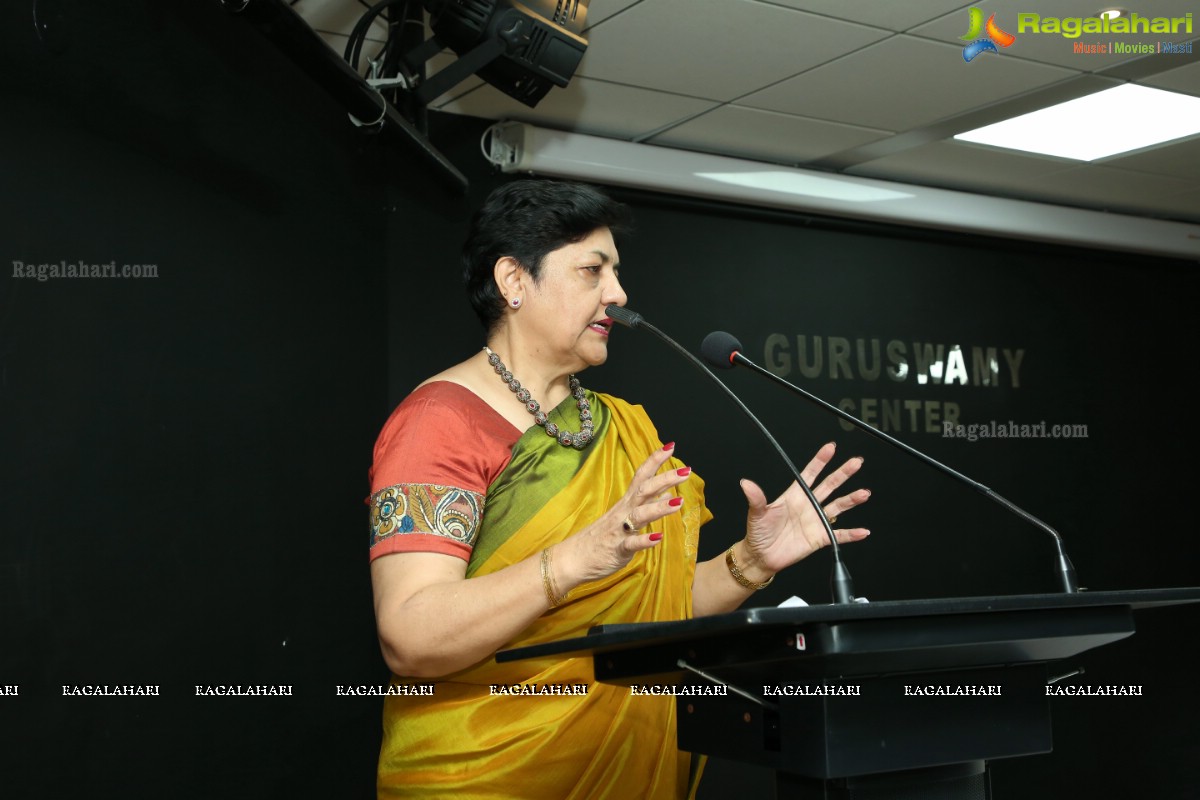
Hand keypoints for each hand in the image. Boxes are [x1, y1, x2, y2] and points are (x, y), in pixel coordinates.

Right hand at [558, 443, 690, 584]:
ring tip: (678, 502)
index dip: (655, 460)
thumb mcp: (625, 517)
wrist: (574, 558)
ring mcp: (620, 529)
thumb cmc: (602, 537)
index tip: (671, 446)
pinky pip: (631, 543)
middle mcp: (623, 512)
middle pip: (644, 490)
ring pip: (640, 515)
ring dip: (659, 507)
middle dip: (665, 479)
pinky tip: (658, 537)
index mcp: (626, 503)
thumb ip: (647, 504)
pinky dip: (644, 540)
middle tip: (686, 471)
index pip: (641, 476)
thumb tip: (669, 493)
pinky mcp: (618, 549)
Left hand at [739, 442, 870, 576]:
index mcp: (794, 495)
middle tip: (856, 462)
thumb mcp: (756, 513)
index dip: (820, 461)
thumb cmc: (758, 533)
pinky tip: (863, 531)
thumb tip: (746, 484)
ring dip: (851, 499)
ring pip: (838, 506)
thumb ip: (755, 498)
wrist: (761, 556)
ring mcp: (815, 520)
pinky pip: (839, 535)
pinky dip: (851, 534)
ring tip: (864, 493)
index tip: (830, 448)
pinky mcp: (819, 537)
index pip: (810, 474)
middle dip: (842, 473)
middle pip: (829, 485)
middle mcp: (808, 505)